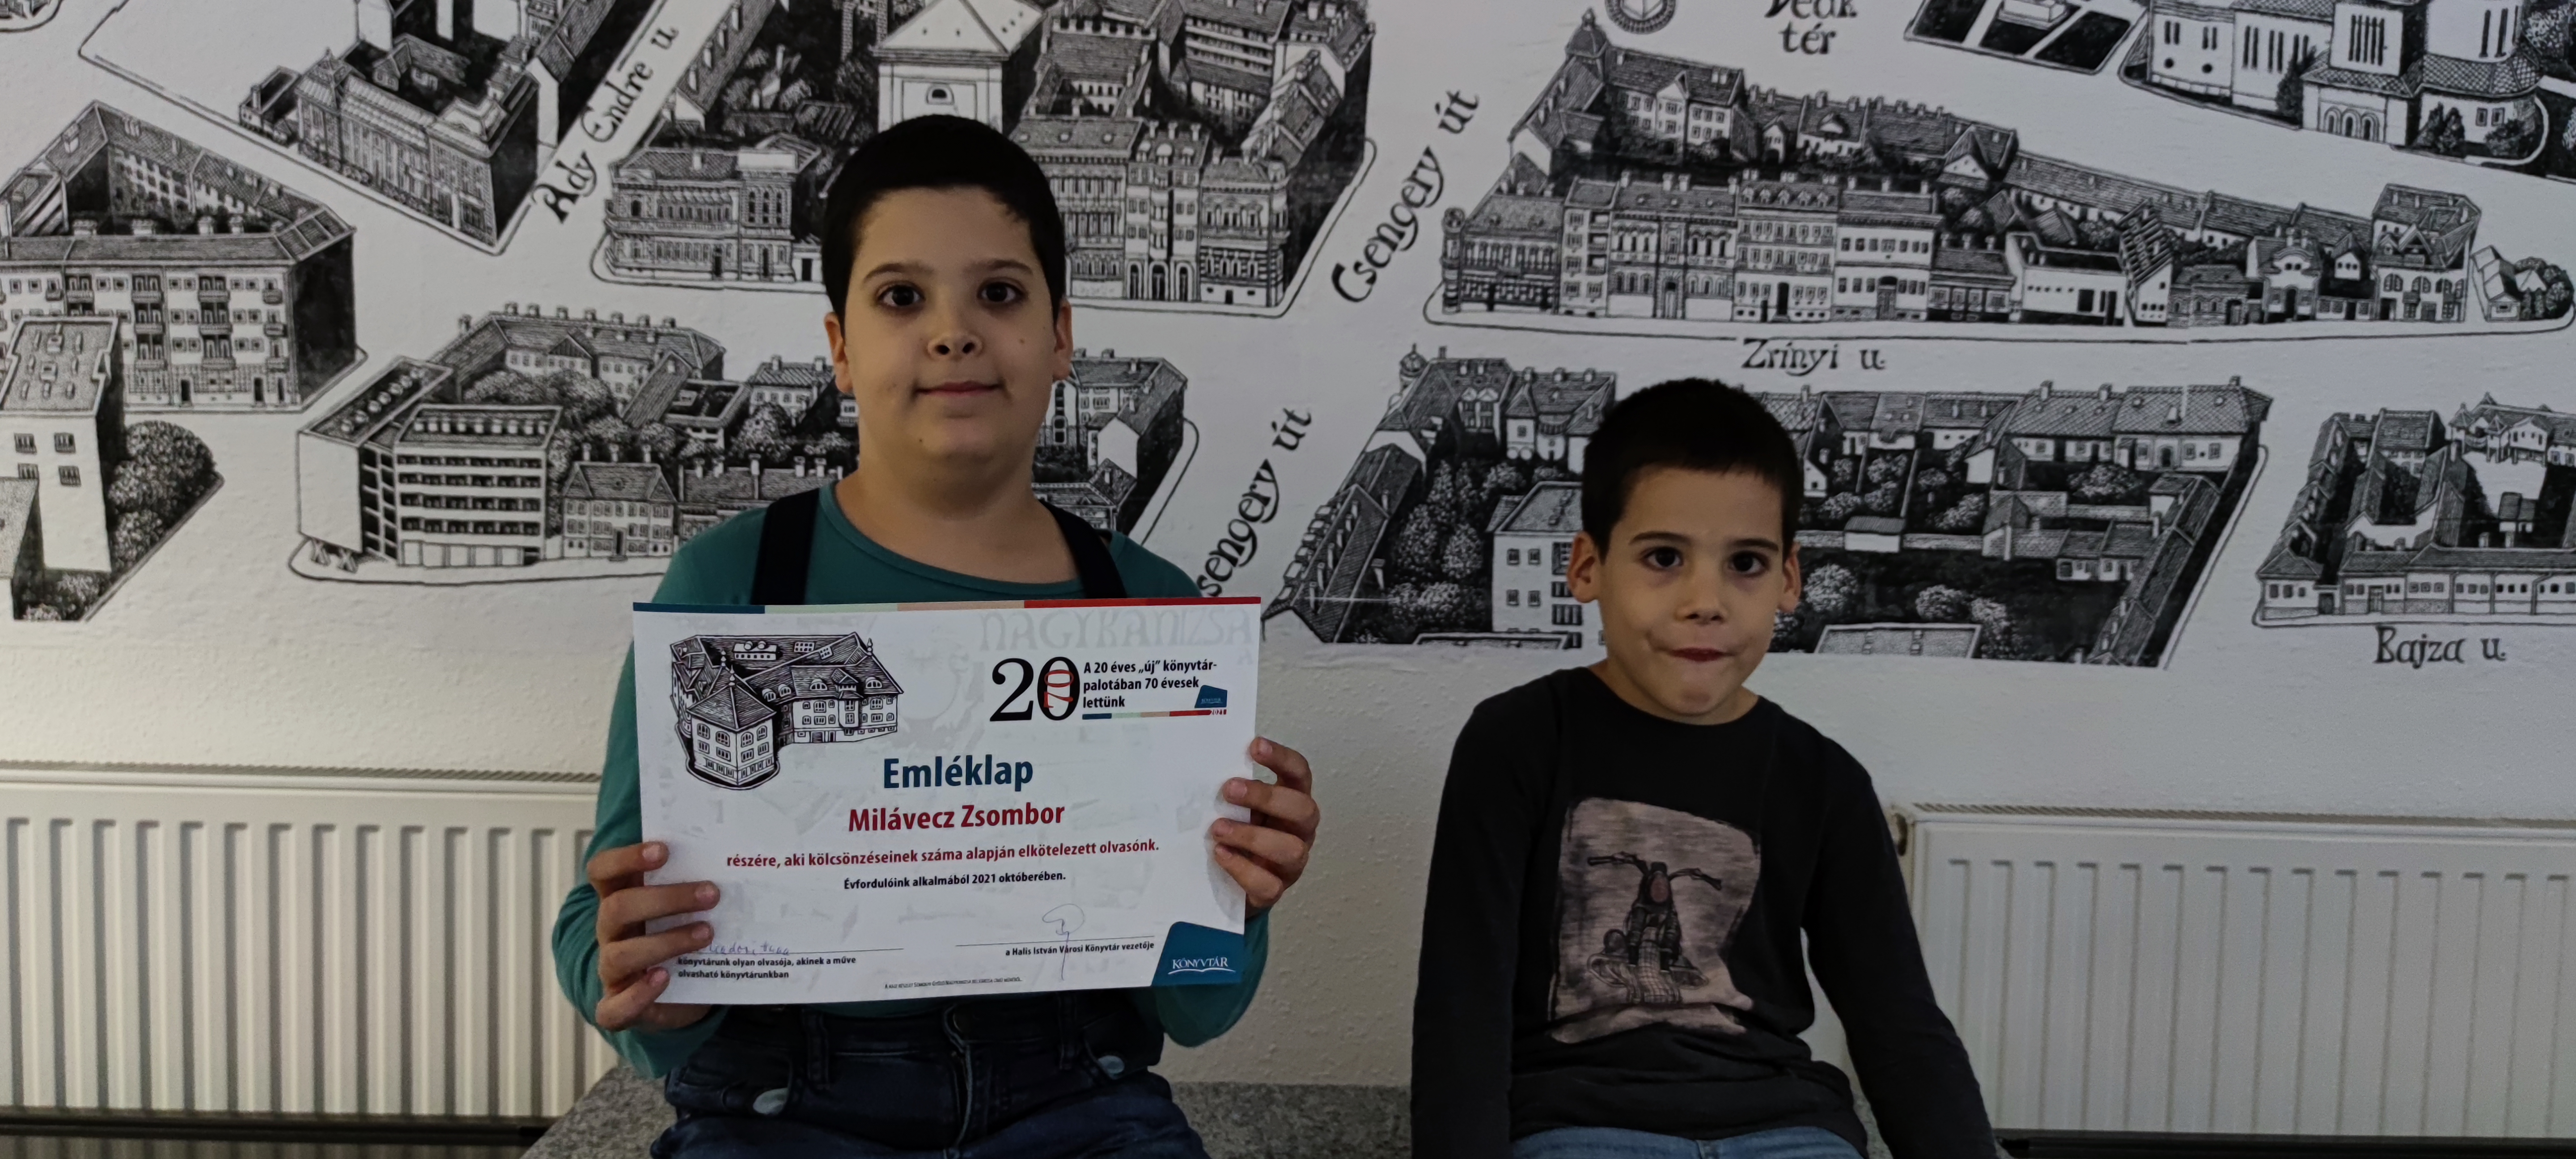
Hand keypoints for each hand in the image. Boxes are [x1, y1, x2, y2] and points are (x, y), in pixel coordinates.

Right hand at [587, 841, 717, 1032]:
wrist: (680, 996)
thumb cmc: (681, 938)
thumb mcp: (685, 910)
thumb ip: (696, 888)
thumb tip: (740, 863)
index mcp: (620, 899)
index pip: (603, 871)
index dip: (626, 858)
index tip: (664, 850)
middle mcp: (610, 932)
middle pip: (618, 907)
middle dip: (666, 898)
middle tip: (711, 894)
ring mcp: (611, 970)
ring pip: (621, 953)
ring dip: (666, 942)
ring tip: (706, 933)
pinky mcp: (617, 1006)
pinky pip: (615, 1007)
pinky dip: (639, 994)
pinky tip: (665, 978)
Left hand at [1211, 737, 1318, 916]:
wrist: (1234, 882)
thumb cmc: (1238, 833)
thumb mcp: (1239, 808)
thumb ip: (1233, 792)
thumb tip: (1203, 768)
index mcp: (1292, 801)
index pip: (1299, 773)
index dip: (1282, 758)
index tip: (1255, 746)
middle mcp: (1299, 831)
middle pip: (1303, 809)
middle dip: (1266, 797)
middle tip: (1229, 789)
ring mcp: (1292, 863)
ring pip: (1290, 849)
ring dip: (1252, 836)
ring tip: (1217, 828)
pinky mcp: (1276, 890)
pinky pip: (1268, 884)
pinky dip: (1242, 868)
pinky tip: (1220, 854)